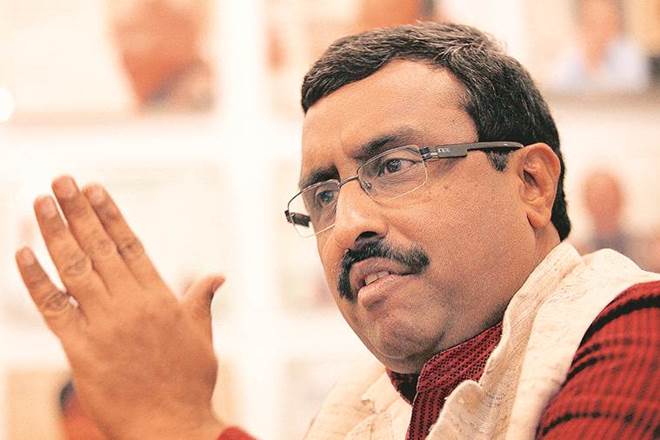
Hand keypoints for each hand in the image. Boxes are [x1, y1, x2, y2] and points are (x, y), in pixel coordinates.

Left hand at [15, 176, 225, 439]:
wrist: (171, 426)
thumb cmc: (189, 382)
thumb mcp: (201, 335)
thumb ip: (200, 300)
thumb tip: (217, 276)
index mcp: (161, 297)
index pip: (131, 245)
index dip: (110, 215)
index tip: (94, 189)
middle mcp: (132, 304)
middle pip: (99, 248)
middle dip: (77, 211)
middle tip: (60, 181)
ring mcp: (105, 325)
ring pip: (75, 269)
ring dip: (55, 232)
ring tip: (41, 201)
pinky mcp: (81, 349)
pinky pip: (53, 308)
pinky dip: (35, 280)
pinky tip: (23, 252)